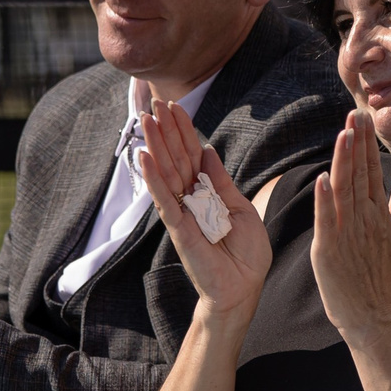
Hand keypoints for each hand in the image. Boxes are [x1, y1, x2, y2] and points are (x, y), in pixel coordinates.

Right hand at [135, 98, 271, 323]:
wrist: (244, 289)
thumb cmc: (245, 254)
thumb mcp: (241, 208)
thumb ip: (221, 182)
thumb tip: (207, 150)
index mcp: (208, 193)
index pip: (192, 155)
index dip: (184, 131)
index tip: (174, 106)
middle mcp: (191, 200)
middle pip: (175, 158)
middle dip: (165, 130)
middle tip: (153, 101)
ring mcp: (182, 213)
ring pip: (166, 173)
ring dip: (155, 146)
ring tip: (144, 120)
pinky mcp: (179, 229)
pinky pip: (164, 201)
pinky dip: (154, 180)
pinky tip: (144, 158)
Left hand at [310, 112, 390, 340]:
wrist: (372, 312)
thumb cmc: (381, 271)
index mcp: (379, 211)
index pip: (373, 170)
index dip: (367, 143)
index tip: (363, 116)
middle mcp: (364, 219)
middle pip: (360, 175)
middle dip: (356, 143)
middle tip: (354, 113)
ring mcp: (347, 234)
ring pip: (344, 191)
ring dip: (343, 162)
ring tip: (342, 135)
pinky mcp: (329, 250)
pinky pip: (327, 221)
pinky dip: (325, 200)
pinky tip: (323, 179)